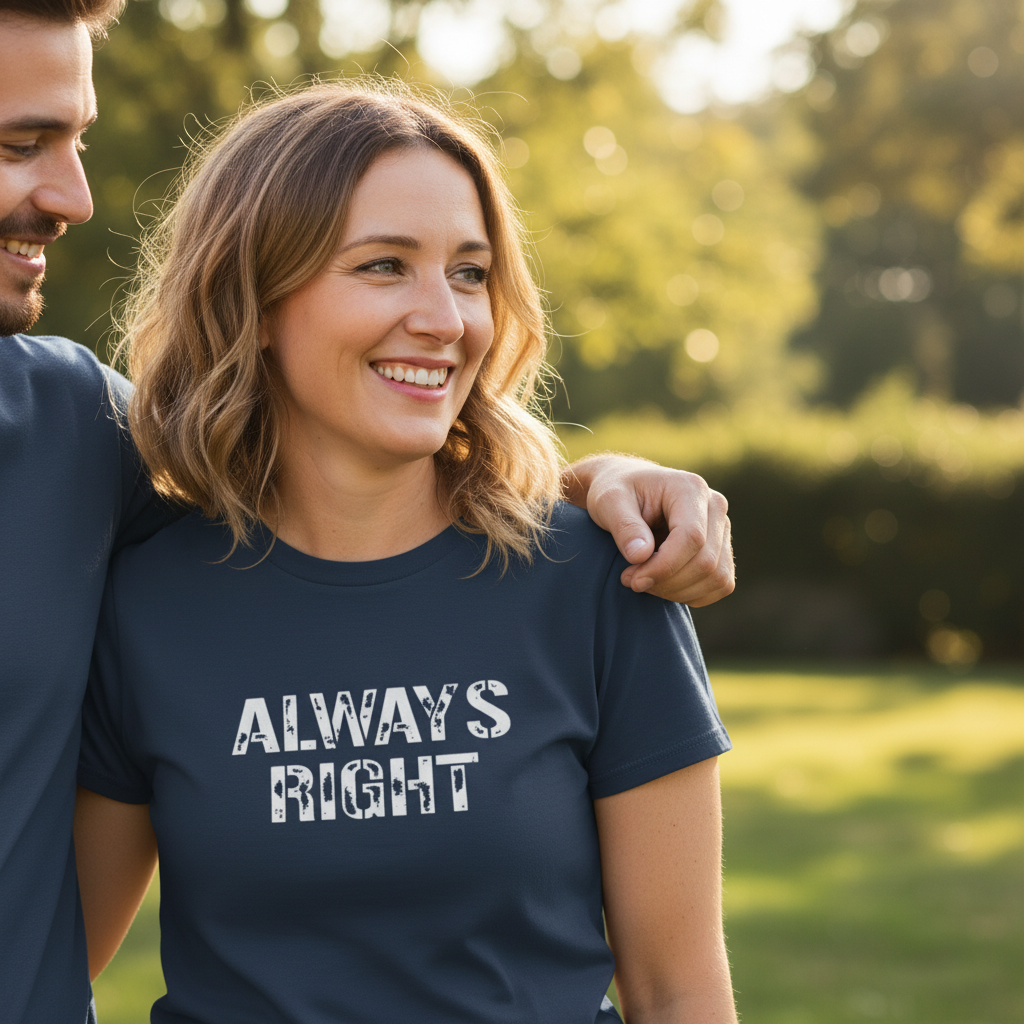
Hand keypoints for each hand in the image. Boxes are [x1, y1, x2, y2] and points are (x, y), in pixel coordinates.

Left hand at [562, 454, 733, 604]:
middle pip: (706, 562)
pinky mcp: (722, 549)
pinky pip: (720, 585)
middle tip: (632, 580)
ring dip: (678, 592)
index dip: (664, 567)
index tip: (632, 580)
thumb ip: (624, 526)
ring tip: (644, 581)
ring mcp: (722, 529)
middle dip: (666, 582)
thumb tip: (640, 555)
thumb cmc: (616, 491)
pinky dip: (691, 594)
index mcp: (690, 488)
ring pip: (716, 578)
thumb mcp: (609, 501)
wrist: (625, 489)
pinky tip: (662, 585)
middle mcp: (714, 507)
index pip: (692, 537)